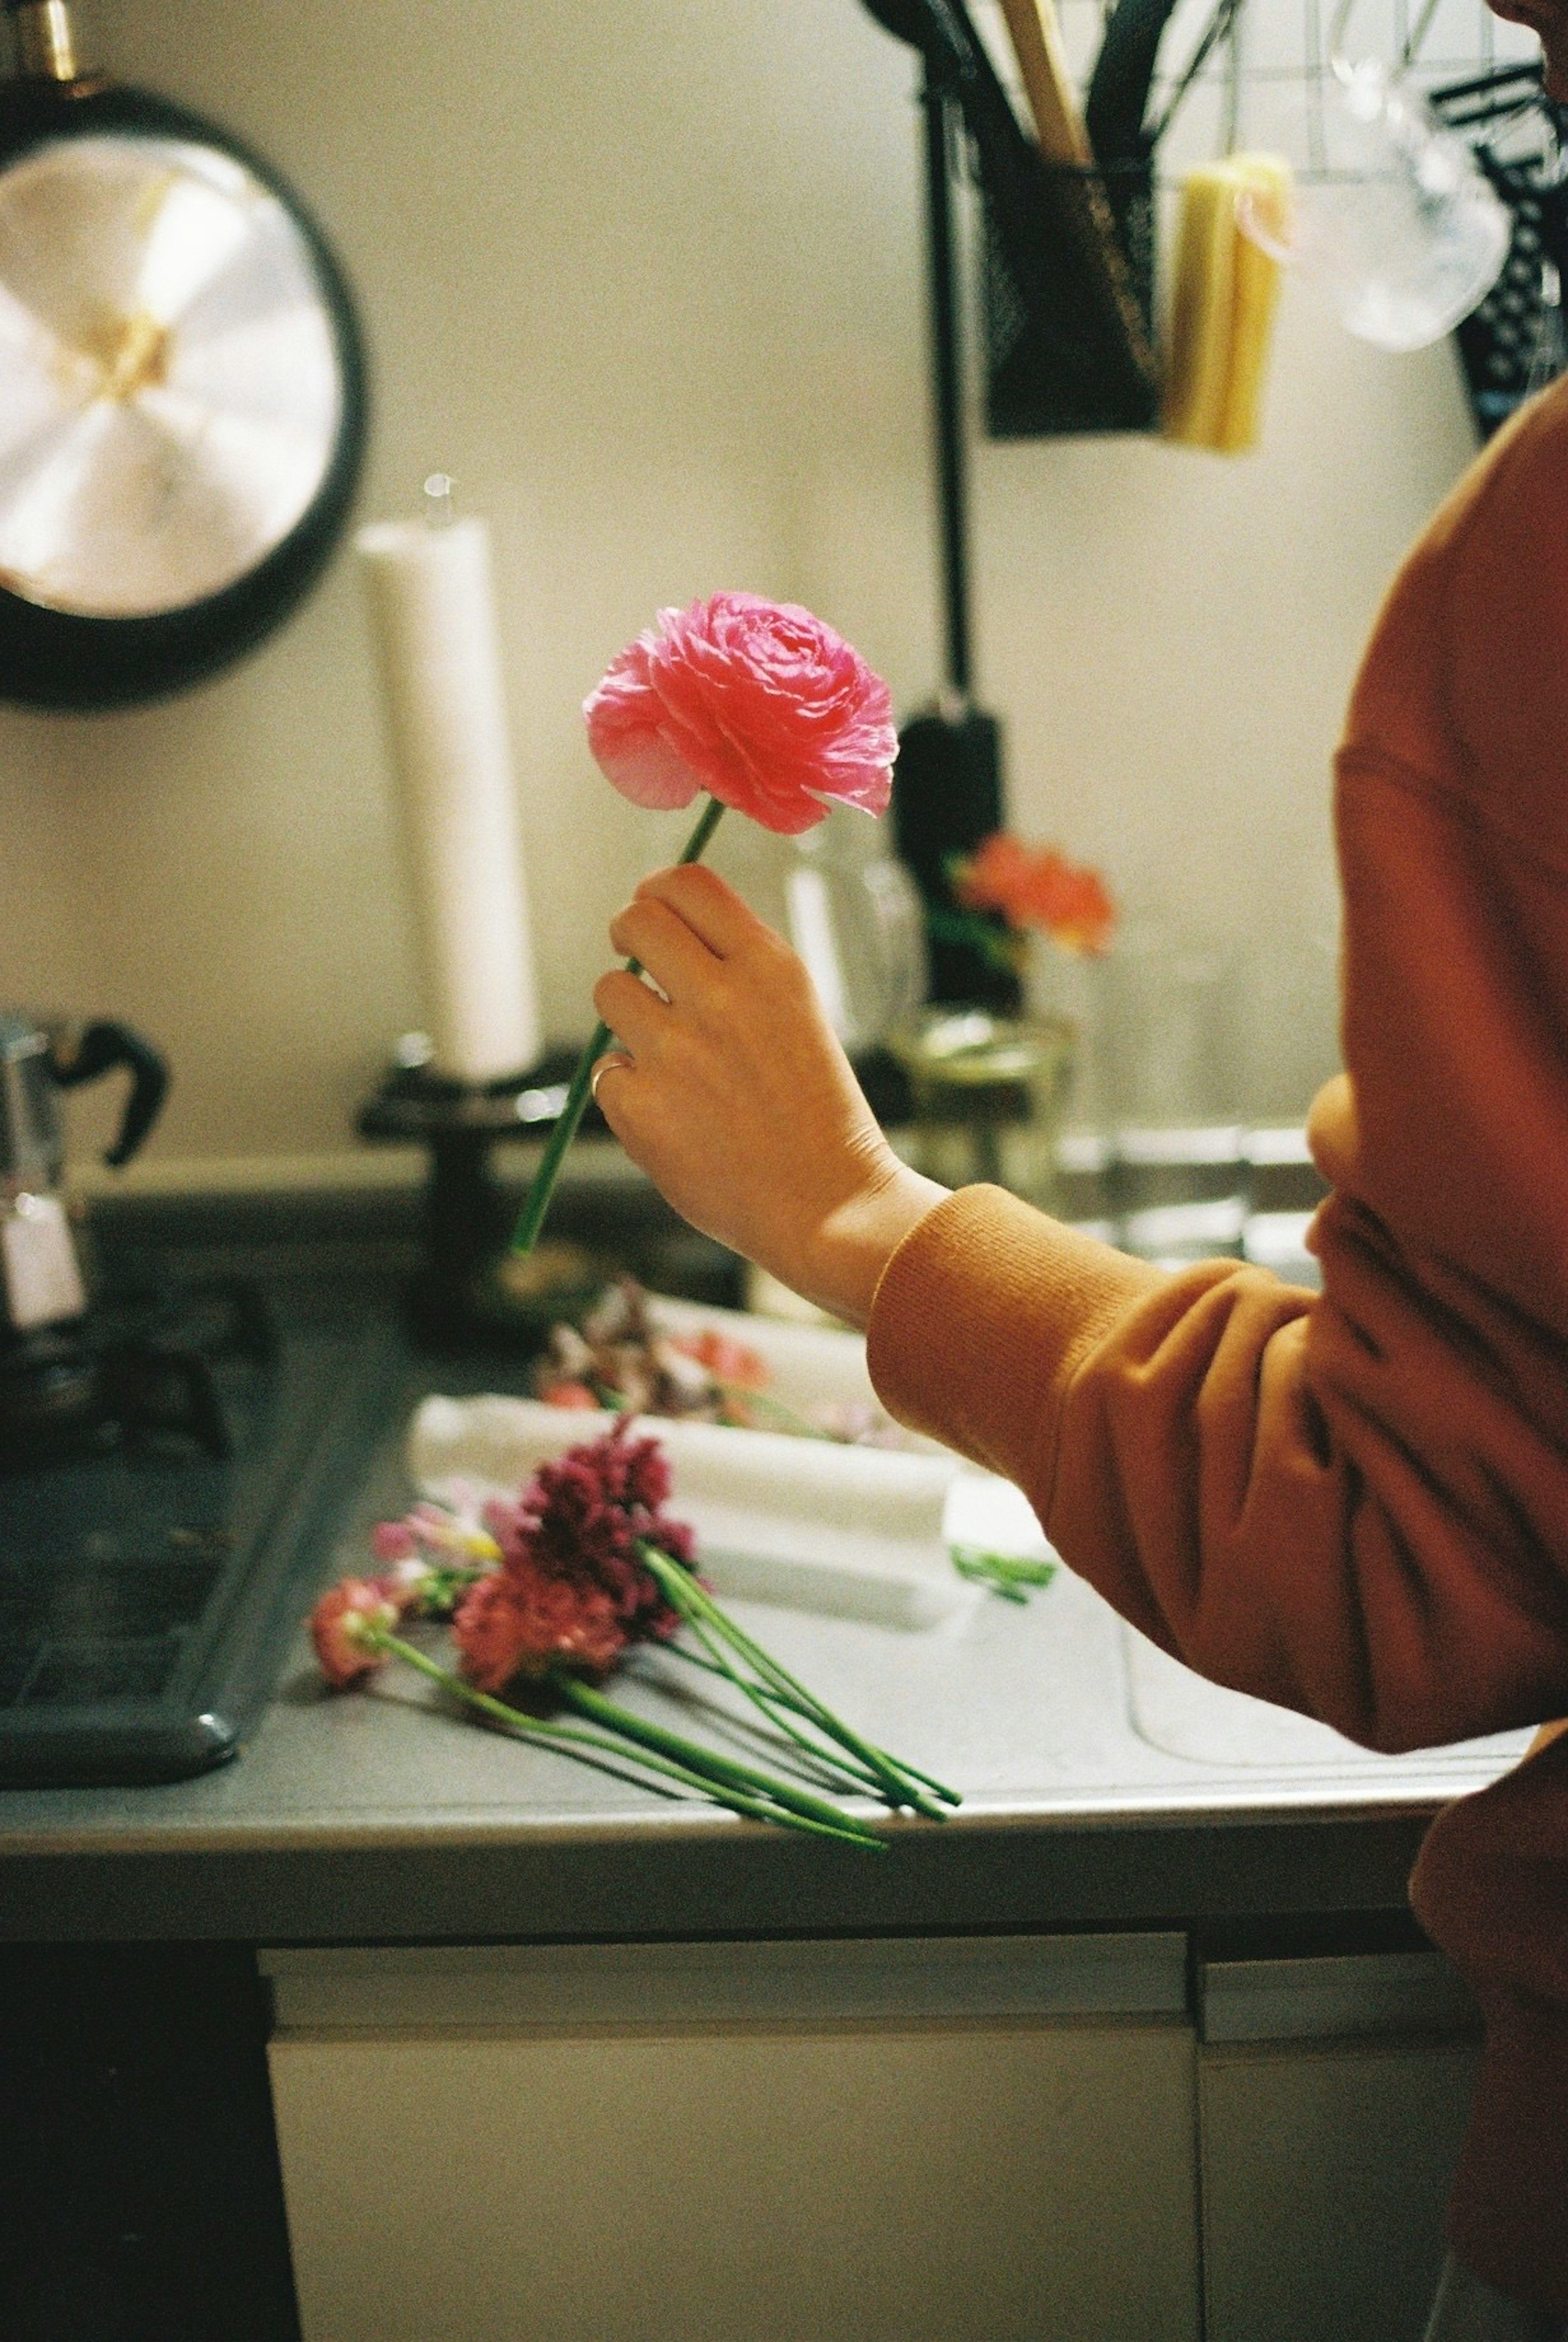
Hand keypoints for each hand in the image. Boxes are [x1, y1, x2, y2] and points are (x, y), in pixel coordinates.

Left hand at [590, 865, 945, 1326]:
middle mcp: (721, 998)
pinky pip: (606, 1072)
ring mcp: (676, 1053)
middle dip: (627, 935)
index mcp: (769, 966)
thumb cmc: (815, 1110)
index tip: (651, 914)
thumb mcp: (798, 1012)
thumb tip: (665, 927)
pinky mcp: (641, 1107)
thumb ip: (740, 967)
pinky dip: (629, 1091)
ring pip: (609, 992)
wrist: (828, 1204)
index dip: (655, 892)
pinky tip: (674, 1116)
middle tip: (637, 965)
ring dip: (627, 1017)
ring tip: (670, 1057)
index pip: (686, 883)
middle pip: (635, 920)